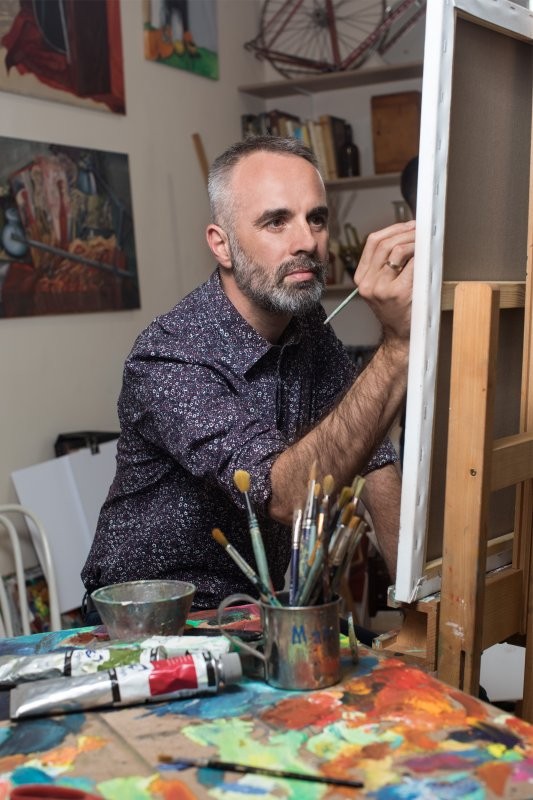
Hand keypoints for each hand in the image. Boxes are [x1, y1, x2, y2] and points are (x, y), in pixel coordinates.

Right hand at [353, 221, 414, 344]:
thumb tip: (406, 235)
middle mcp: (367, 282)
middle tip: (421, 230)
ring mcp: (381, 288)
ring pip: (396, 250)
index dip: (393, 228)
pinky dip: (421, 255)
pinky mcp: (398, 293)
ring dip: (414, 241)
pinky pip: (411, 264)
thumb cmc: (397, 310)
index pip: (372, 242)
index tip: (409, 226)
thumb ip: (386, 264)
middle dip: (406, 231)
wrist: (401, 336)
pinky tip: (427, 255)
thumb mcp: (382, 286)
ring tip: (424, 242)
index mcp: (362, 278)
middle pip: (384, 243)